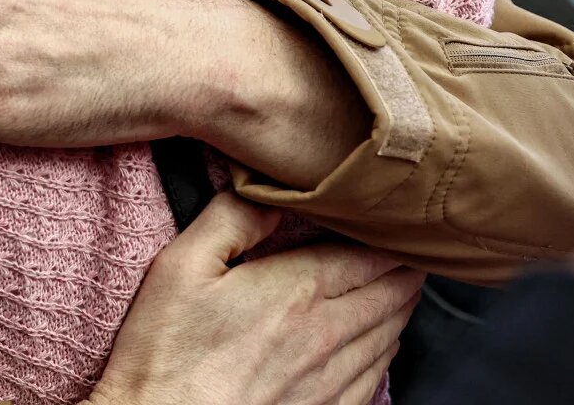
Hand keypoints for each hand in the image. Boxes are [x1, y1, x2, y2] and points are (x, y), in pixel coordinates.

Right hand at [87, 194, 422, 404]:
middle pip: (393, 294)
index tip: (390, 217)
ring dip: (400, 305)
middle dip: (404, 266)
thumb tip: (268, 194)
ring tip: (400, 284)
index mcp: (298, 291)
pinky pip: (378, 376)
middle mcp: (328, 335)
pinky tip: (378, 341)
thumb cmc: (166, 352)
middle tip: (407, 245)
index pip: (370, 254)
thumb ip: (231, 218)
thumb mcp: (181, 266)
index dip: (388, 233)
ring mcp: (332, 380)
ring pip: (391, 334)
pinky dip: (386, 349)